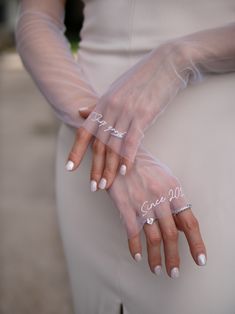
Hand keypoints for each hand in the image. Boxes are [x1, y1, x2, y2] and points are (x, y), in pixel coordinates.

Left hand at [66, 40, 191, 186]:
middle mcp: (111, 108)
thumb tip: (80, 111)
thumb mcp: (115, 89)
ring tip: (106, 185)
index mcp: (102, 103)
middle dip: (95, 168)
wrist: (166, 62)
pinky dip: (127, 156)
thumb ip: (98, 105)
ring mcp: (126, 111)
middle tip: (94, 187)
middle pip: (99, 144)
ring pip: (114, 145)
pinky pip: (132, 139)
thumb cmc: (142, 78)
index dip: (77, 151)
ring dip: (109, 168)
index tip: (70, 169)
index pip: (85, 132)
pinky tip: (125, 170)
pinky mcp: (144, 114)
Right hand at [108, 146, 206, 277]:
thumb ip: (175, 200)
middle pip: (171, 234)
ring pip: (153, 237)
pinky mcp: (125, 205)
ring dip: (156, 257)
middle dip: (174, 257)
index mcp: (174, 191)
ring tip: (157, 270)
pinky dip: (135, 247)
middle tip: (174, 272)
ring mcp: (142, 203)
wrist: (121, 152)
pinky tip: (138, 256)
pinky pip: (132, 232)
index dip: (196, 243)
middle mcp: (160, 198)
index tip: (200, 260)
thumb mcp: (166, 177)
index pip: (190, 222)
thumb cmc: (145, 165)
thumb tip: (182, 224)